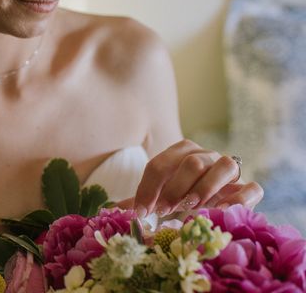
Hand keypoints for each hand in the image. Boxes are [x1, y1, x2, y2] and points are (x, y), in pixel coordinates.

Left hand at [127, 139, 263, 216]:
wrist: (214, 203)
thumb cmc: (179, 197)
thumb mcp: (159, 196)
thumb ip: (141, 200)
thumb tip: (113, 210)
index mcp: (182, 152)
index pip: (160, 164)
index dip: (148, 188)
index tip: (141, 211)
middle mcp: (207, 156)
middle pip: (193, 162)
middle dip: (175, 188)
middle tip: (164, 211)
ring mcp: (231, 170)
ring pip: (225, 166)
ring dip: (205, 189)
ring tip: (190, 209)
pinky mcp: (249, 189)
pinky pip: (252, 188)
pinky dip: (238, 199)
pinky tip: (221, 213)